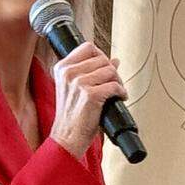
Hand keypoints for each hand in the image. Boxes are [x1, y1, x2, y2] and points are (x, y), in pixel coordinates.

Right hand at [49, 42, 126, 159]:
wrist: (67, 136)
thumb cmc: (72, 115)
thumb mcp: (75, 88)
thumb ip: (92, 71)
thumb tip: (115, 60)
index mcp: (62, 68)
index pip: (88, 47)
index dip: (101, 56)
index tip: (105, 67)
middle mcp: (69, 73)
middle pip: (102, 59)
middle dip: (112, 71)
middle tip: (114, 84)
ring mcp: (79, 83)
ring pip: (110, 70)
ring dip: (118, 82)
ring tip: (116, 92)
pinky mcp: (91, 95)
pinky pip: (115, 86)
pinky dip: (121, 92)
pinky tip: (120, 98)